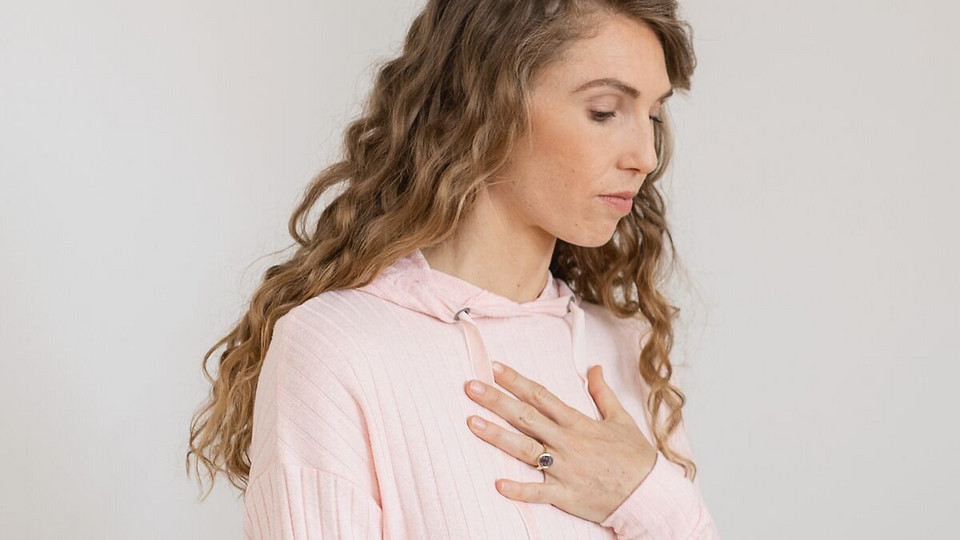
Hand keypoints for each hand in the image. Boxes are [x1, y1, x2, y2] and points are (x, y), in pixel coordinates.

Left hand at [463, 361, 658, 523]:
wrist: (651, 494)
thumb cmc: (636, 457)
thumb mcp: (621, 419)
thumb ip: (603, 393)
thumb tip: (594, 368)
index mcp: (578, 423)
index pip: (541, 396)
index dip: (516, 381)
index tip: (494, 368)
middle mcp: (568, 442)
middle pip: (526, 417)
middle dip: (497, 401)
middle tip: (470, 387)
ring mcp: (565, 469)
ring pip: (525, 449)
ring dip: (497, 436)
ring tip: (472, 423)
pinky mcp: (567, 495)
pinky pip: (539, 492)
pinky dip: (519, 489)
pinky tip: (498, 483)